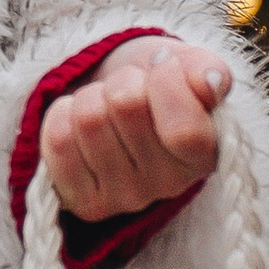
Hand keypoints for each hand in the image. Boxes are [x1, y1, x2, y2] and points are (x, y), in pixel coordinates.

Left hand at [39, 41, 230, 223]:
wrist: (120, 107)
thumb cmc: (159, 87)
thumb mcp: (188, 69)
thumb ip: (205, 71)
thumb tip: (211, 80)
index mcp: (206, 155)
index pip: (183, 130)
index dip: (166, 82)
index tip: (163, 66)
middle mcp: (170, 185)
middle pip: (125, 105)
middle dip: (123, 80)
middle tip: (130, 88)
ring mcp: (126, 198)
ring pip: (89, 118)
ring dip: (91, 95)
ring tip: (105, 104)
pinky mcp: (85, 202)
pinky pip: (58, 140)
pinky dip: (62, 115)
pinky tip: (80, 125)